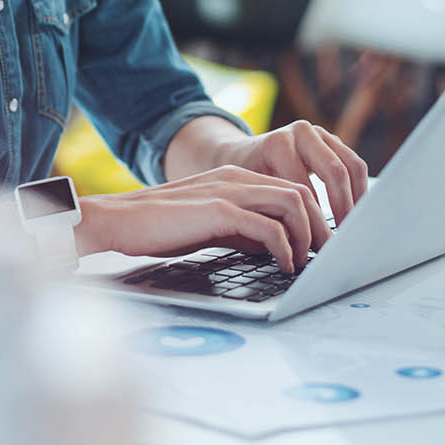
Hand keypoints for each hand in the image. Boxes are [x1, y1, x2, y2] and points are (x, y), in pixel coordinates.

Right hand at [74, 165, 327, 272]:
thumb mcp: (208, 227)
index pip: (290, 189)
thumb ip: (239, 230)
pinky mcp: (218, 210)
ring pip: (292, 204)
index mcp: (234, 179)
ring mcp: (228, 191)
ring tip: (310, 261)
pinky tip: (285, 265)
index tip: (321, 245)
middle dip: (321, 226)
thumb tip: (271, 248)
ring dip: (309, 235)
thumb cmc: (157, 228)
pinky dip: (285, 247)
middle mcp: (236, 179)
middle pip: (300, 193)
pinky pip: (269, 226)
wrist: (116, 220)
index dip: (313, 217)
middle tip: (328, 256)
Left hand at [210, 121, 367, 227]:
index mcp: (277, 144)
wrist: (242, 153)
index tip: (321, 241)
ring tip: (356, 224)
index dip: (314, 216)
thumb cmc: (244, 179)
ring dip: (357, 198)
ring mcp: (318, 133)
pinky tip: (357, 211)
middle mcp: (300, 132)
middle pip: (334, 171)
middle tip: (346, 234)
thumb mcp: (251, 192)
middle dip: (343, 206)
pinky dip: (359, 188)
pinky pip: (355, 164)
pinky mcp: (331, 140)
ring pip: (351, 165)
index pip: (306, 185)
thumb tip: (295, 245)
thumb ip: (271, 210)